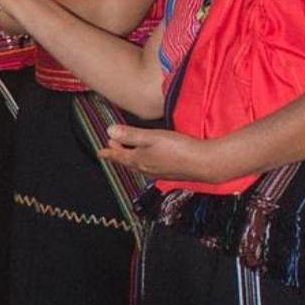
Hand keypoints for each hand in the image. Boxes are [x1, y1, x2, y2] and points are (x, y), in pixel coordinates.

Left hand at [99, 125, 234, 182]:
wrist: (204, 164)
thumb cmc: (178, 148)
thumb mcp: (152, 137)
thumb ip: (130, 134)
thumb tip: (109, 132)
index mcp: (138, 160)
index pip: (119, 156)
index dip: (109, 152)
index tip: (100, 152)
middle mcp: (146, 169)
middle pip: (127, 161)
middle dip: (118, 154)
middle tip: (111, 147)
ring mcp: (159, 173)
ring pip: (139, 165)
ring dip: (131, 157)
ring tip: (127, 152)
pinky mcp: (170, 173)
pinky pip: (150, 167)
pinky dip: (143, 161)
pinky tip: (150, 159)